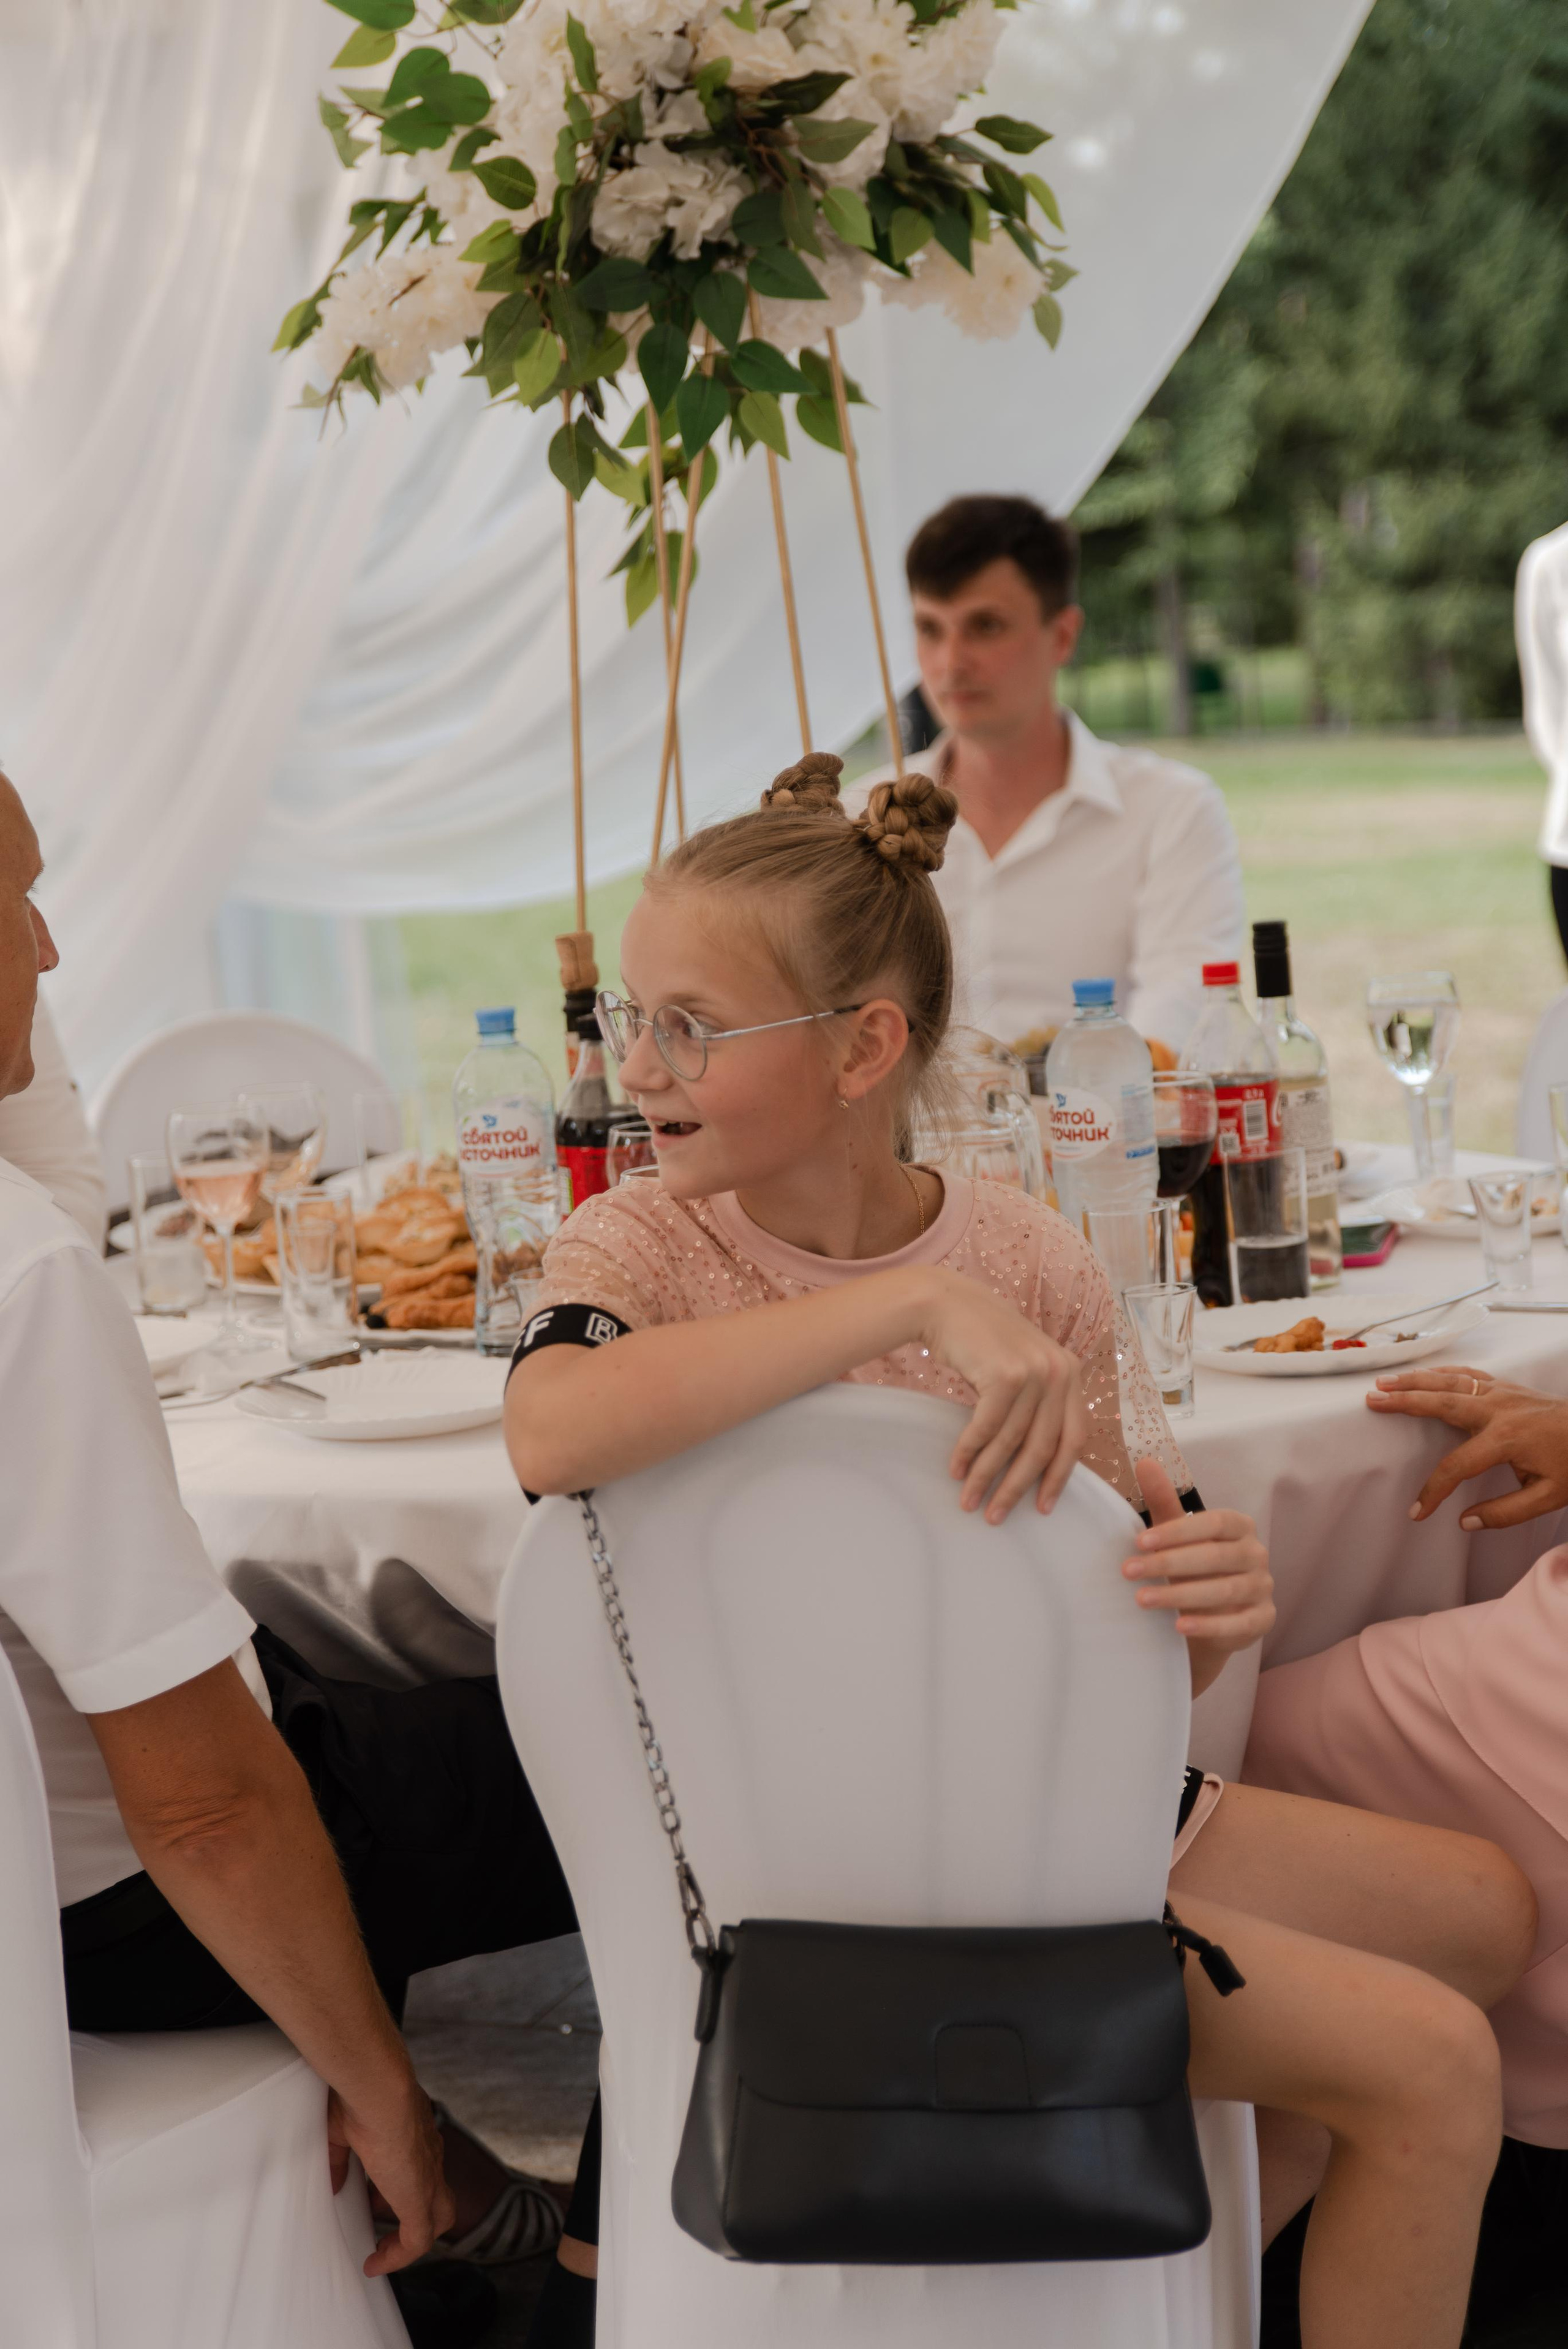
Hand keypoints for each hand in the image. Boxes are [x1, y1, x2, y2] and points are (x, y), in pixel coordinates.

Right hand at [328, 2076, 453, 2277]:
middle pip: (439, 2194)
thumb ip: (340, 2159)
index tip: (376, 2198)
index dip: (400, 2184)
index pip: (419, 2165)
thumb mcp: (343, 2131)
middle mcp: (428, 2156)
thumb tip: (332, 2182)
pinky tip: (375, 2263)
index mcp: (414, 2134)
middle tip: (384, 2229)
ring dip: (412, 2238)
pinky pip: (419, 2240)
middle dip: (415, 2216)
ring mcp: (429, 2177)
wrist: (378, 2087)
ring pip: (440, 2217)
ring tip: (383, 2252)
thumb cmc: (359, 2095)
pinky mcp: (420, 2198)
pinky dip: (400, 2256)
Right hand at [918, 1268, 1088, 1523]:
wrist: (946, 1304)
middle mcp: (1060, 1371)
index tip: (1042, 1508)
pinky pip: (986, 1428)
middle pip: (1044, 1447)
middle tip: (997, 1515)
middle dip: (1018, 1488)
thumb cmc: (982, 1341)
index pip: (1075, 1438)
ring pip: (1011, 1442)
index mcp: (1071, 1372)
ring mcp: (1035, 1372)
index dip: (1059, 1478)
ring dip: (986, 1476)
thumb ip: (1040, 1402)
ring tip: (969, 1500)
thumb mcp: (1024, 1367)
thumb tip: (1039, 1462)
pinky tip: (956, 1470)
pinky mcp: (1005, 1375)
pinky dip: (968, 1453)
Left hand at [1123, 1460, 1273, 1695]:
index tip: (1139, 1541)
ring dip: (1180, 1595)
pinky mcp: (1263, 1620)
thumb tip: (1143, 1460)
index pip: (1214, 1522)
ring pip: (1225, 1590)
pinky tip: (1179, 1627)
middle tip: (1128, 1571)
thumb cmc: (1191, 1568)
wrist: (1211, 1619)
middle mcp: (1256, 1554)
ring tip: (1142, 1599)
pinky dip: (1209, 1626)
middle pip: (1216, 1556)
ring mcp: (1263, 1588)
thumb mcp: (1176, 1535)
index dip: (1177, 1532)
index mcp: (1239, 1527)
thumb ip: (1164, 1501)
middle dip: (1169, 1564)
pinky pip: (1238, 1624)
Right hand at [1367, 1366, 1567, 1528]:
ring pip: (1450, 1381)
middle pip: (1441, 1403)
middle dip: (1404, 1402)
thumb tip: (1465, 1522)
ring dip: (1415, 1380)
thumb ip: (1506, 1513)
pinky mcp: (1507, 1386)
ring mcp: (1502, 1392)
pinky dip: (1440, 1371)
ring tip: (1383, 1381)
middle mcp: (1499, 1409)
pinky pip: (1467, 1373)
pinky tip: (1422, 1374)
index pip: (1457, 1466)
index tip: (1417, 1512)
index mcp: (1507, 1439)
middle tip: (1372, 1400)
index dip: (1433, 1491)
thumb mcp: (1549, 1498)